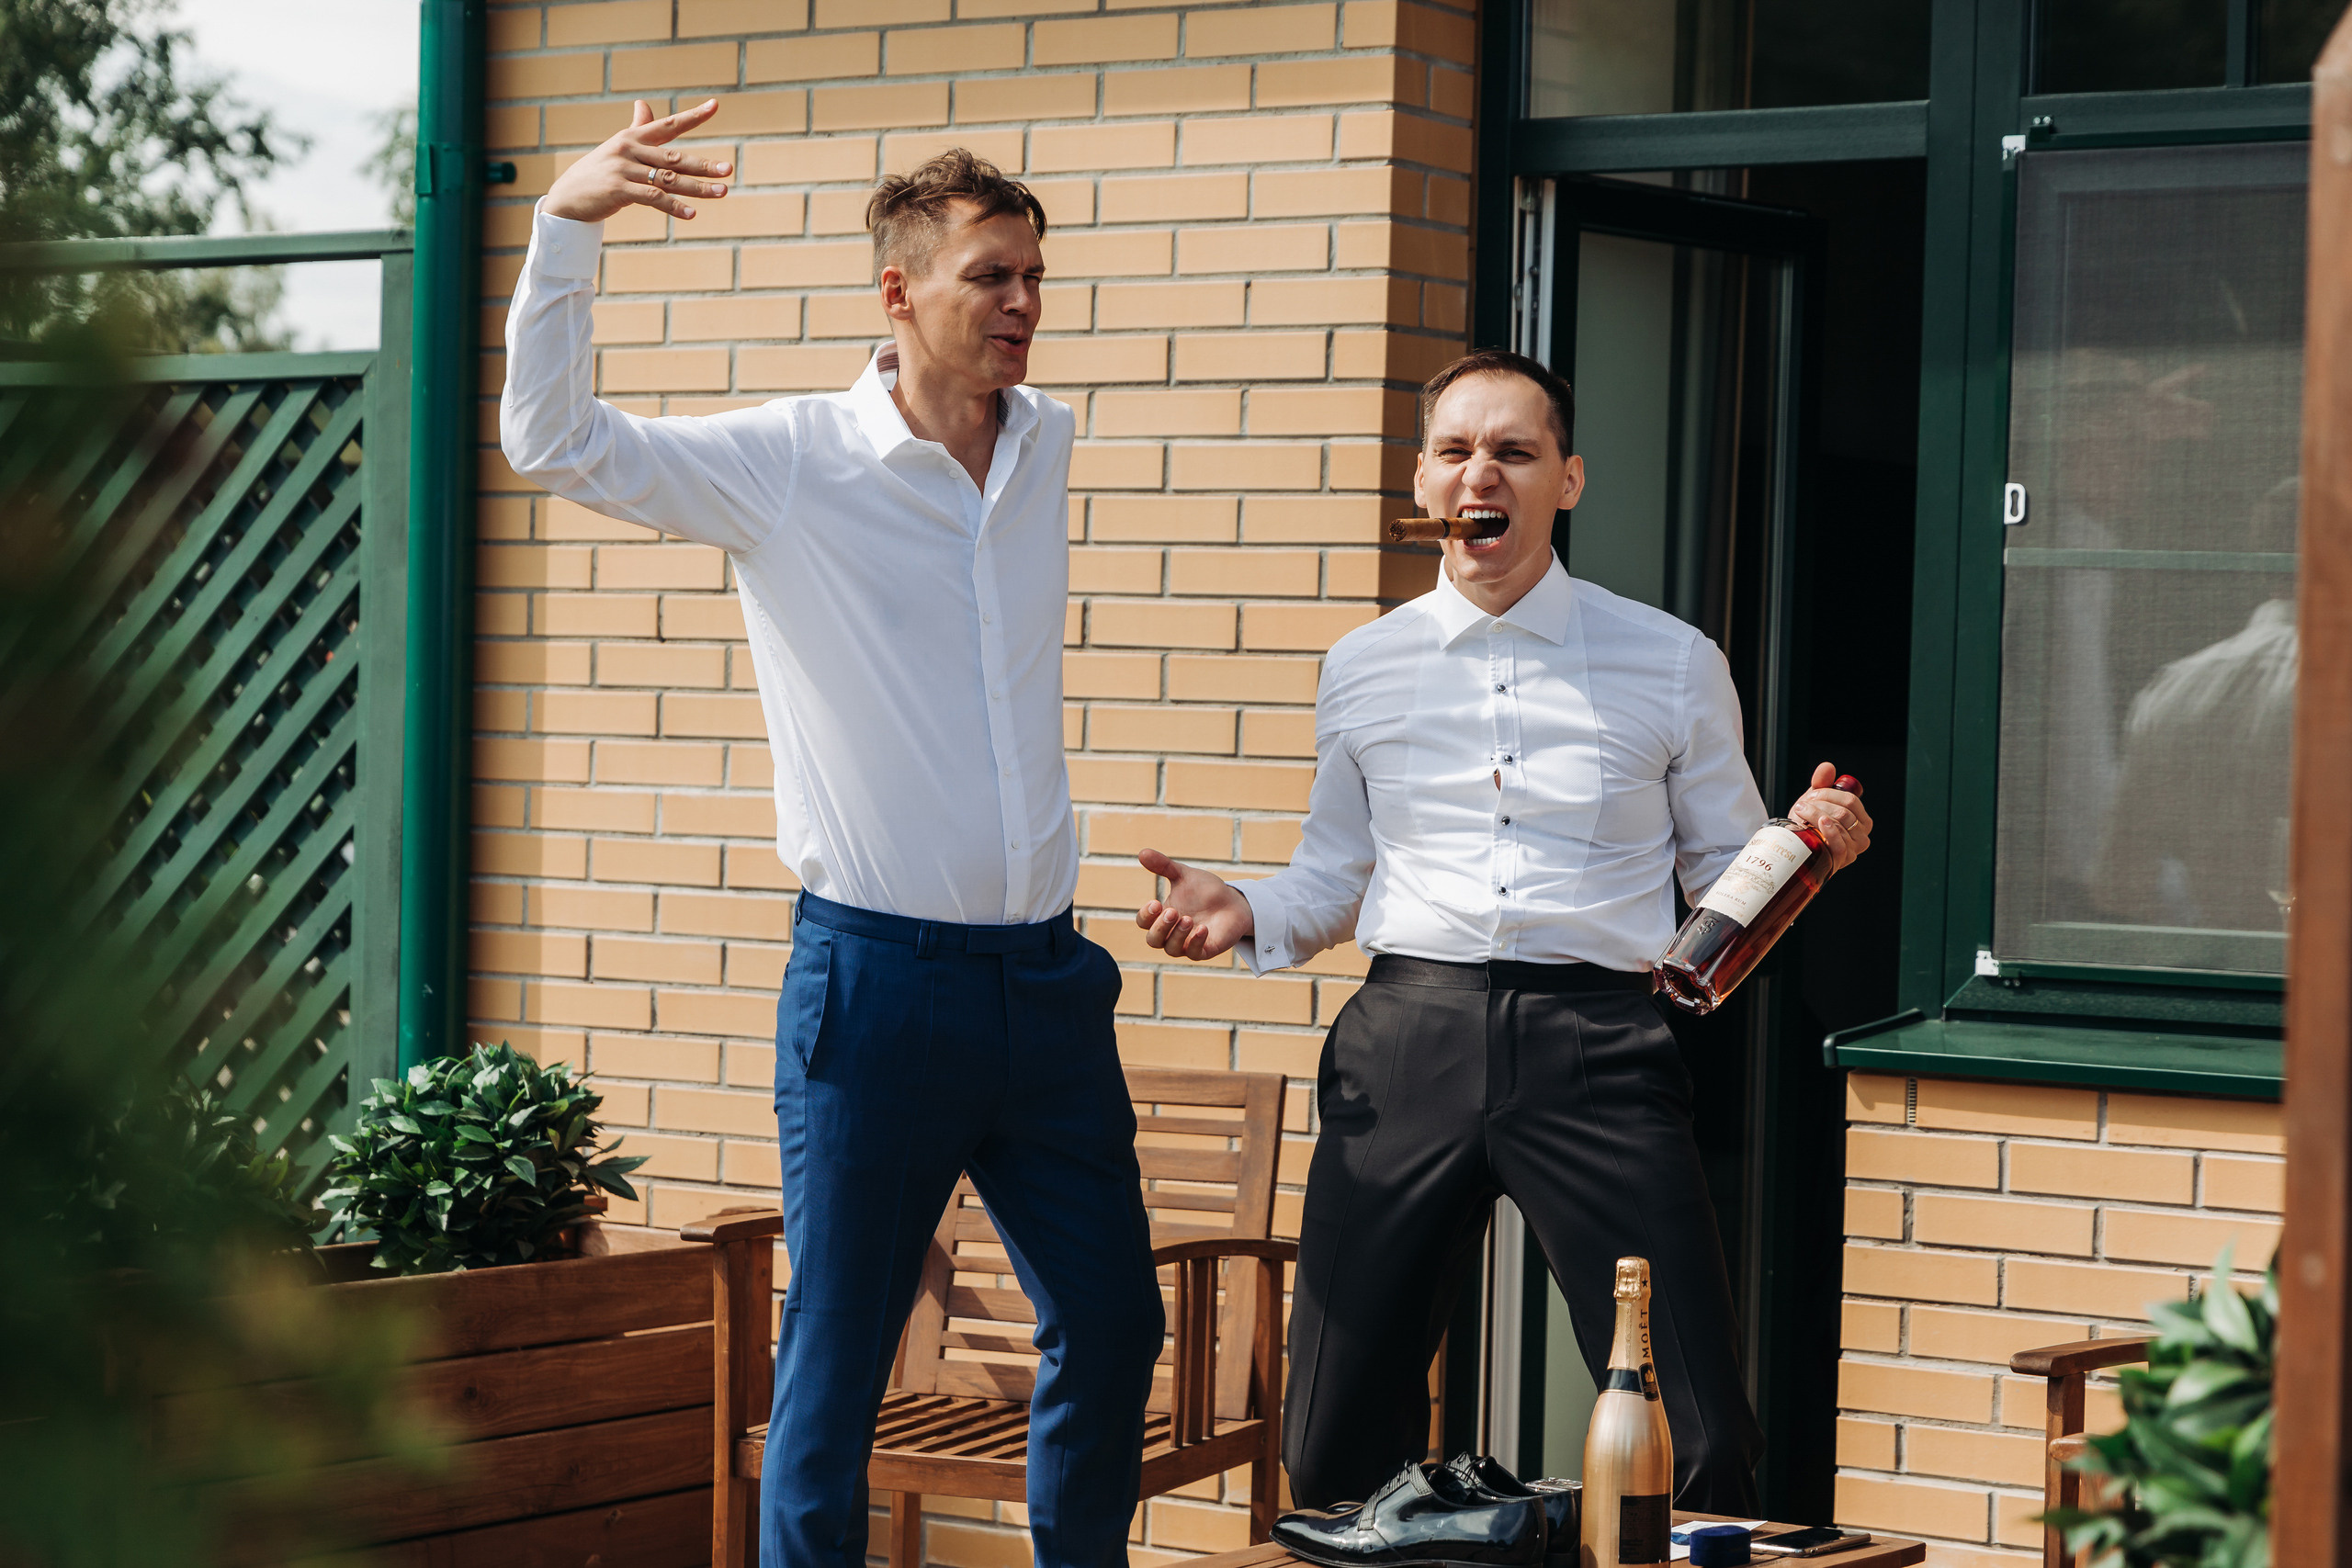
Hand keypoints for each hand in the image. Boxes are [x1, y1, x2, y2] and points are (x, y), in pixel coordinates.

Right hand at [543, 99, 731, 223]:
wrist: (567, 197)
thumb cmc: (598, 171)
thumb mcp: (618, 148)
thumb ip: (637, 128)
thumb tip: (644, 104)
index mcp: (632, 137)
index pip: (667, 124)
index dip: (692, 116)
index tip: (715, 105)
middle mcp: (629, 150)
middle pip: (673, 157)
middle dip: (703, 164)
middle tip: (728, 169)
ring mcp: (623, 170)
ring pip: (667, 180)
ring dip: (697, 188)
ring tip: (722, 192)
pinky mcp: (618, 191)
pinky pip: (652, 198)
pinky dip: (673, 206)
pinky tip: (691, 214)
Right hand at [1135, 848, 1255, 961]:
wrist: (1233, 901)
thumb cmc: (1205, 890)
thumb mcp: (1183, 875)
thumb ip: (1163, 866)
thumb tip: (1142, 852)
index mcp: (1162, 916)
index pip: (1143, 922)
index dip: (1146, 915)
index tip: (1155, 903)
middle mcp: (1171, 933)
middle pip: (1153, 940)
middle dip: (1160, 927)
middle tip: (1173, 912)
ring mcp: (1187, 944)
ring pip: (1171, 950)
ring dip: (1177, 935)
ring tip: (1188, 918)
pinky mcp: (1205, 951)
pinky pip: (1195, 954)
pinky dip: (1196, 942)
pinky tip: (1202, 928)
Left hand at [1788, 761, 1872, 872]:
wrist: (1798, 848)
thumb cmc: (1810, 824)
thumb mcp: (1816, 802)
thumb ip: (1822, 783)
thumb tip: (1827, 767)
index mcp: (1862, 819)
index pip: (1850, 800)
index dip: (1829, 794)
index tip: (1812, 795)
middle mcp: (1863, 834)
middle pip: (1843, 811)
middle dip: (1819, 805)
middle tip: (1802, 806)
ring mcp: (1854, 849)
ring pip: (1838, 823)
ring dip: (1815, 815)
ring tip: (1801, 814)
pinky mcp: (1843, 859)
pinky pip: (1840, 843)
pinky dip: (1829, 831)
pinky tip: (1819, 824)